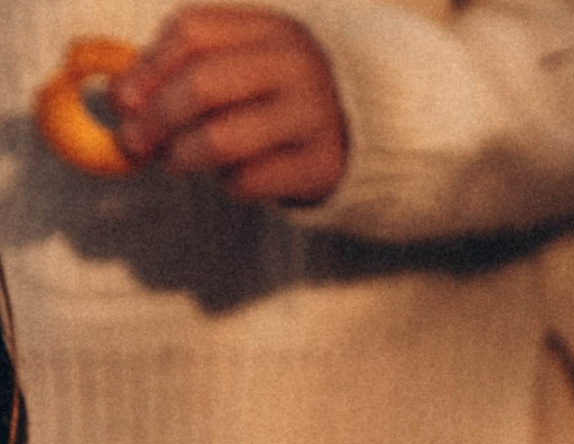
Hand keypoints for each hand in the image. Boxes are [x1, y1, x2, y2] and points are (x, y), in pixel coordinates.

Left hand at [113, 6, 347, 205]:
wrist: (357, 136)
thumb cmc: (274, 99)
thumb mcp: (238, 65)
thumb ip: (180, 71)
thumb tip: (118, 99)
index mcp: (271, 30)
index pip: (192, 31)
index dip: (147, 66)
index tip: (122, 101)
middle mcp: (298, 66)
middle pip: (204, 84)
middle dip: (157, 117)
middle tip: (134, 143)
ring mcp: (315, 116)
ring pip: (223, 139)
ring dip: (183, 156)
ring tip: (175, 162)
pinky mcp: (322, 165)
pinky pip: (250, 180)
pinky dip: (227, 184)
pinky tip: (230, 176)